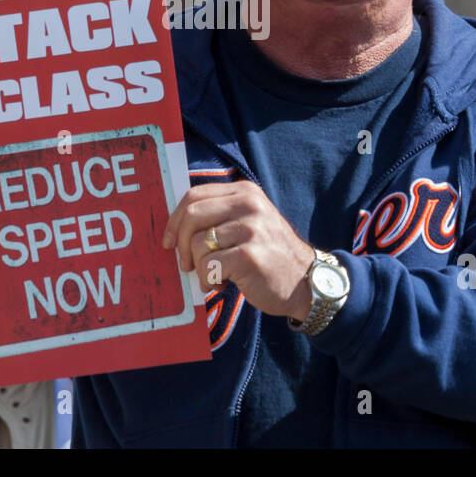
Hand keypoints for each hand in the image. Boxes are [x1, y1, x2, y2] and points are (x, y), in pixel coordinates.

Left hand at [161, 181, 315, 319]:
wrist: (306, 282)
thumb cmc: (270, 255)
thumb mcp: (251, 222)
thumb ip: (220, 216)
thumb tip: (175, 225)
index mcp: (245, 192)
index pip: (194, 195)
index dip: (174, 219)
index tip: (169, 240)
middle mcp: (249, 204)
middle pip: (191, 216)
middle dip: (179, 244)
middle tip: (186, 264)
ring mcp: (251, 229)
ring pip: (197, 244)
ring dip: (199, 268)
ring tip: (215, 276)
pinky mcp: (249, 255)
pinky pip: (208, 266)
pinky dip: (209, 280)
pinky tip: (223, 284)